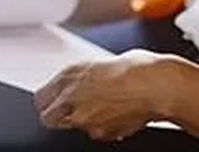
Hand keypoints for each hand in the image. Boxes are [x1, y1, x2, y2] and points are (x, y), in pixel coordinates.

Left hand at [33, 50, 170, 142]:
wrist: (158, 86)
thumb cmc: (136, 69)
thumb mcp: (99, 63)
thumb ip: (78, 78)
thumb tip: (68, 87)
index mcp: (69, 76)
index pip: (40, 98)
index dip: (48, 100)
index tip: (53, 100)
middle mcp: (72, 99)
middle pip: (49, 118)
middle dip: (59, 114)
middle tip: (74, 108)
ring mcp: (85, 120)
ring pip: (74, 126)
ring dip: (84, 120)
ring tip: (105, 105)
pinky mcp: (101, 135)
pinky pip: (96, 133)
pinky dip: (104, 126)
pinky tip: (117, 112)